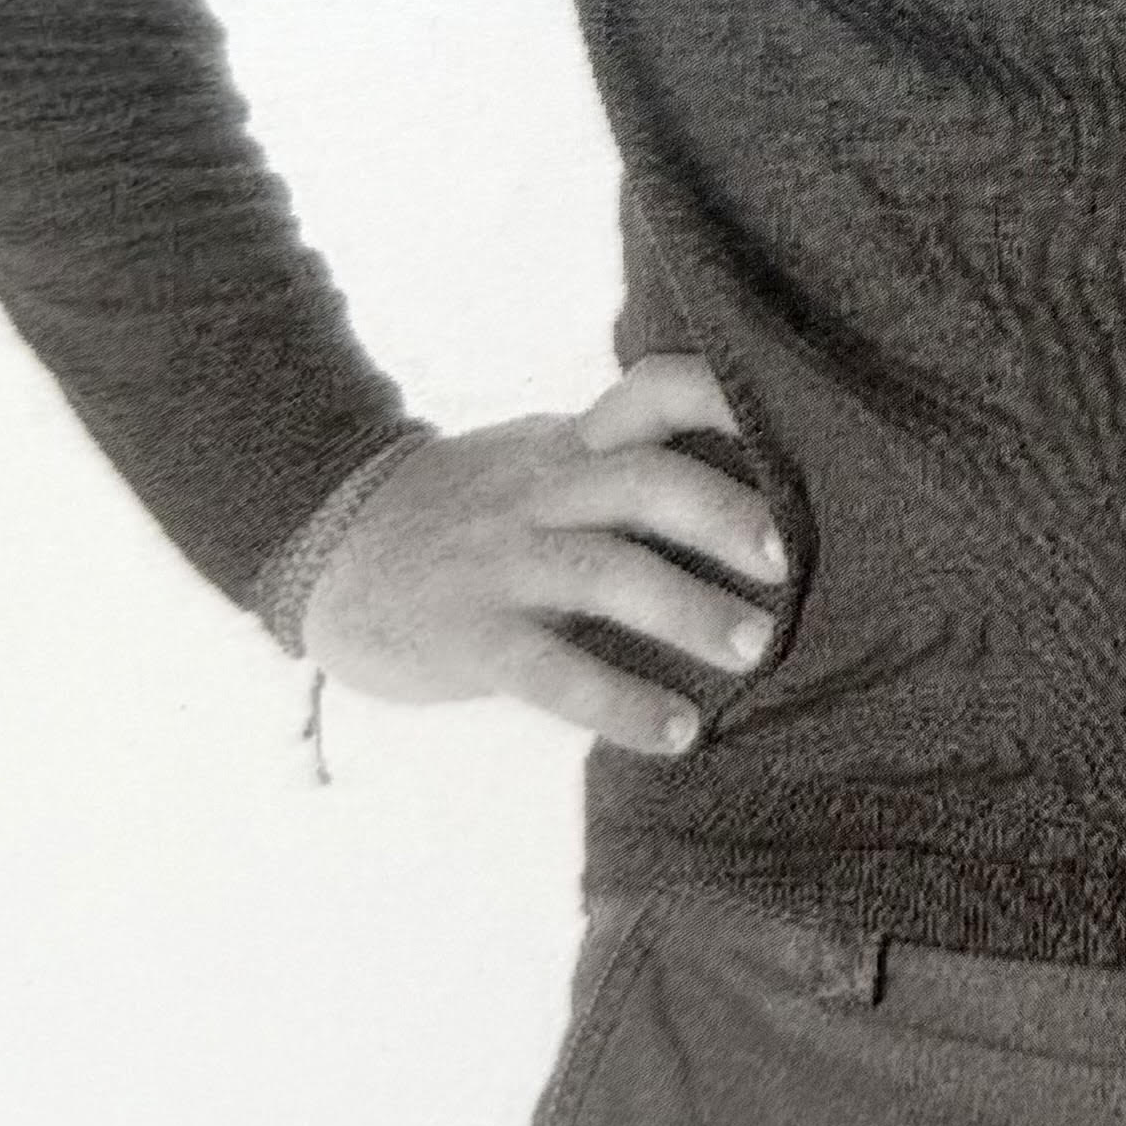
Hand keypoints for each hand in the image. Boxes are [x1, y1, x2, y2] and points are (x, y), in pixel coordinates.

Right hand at [300, 353, 794, 756]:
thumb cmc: (466, 511)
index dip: (724, 398)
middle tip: (793, 561)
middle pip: (646, 483)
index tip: (801, 425)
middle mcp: (542, 492)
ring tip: (756, 649)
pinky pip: (550, 672)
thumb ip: (622, 464)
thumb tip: (754, 480)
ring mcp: (502, 562)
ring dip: (688, 611)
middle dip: (726, 516)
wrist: (324, 546)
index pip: (654, 393)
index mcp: (571, 446)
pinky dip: (618, 702)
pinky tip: (675, 732)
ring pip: (606, 573)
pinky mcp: (467, 636)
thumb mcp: (539, 464)